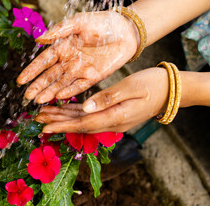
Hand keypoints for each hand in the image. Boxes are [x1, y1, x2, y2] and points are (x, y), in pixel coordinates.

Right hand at [16, 11, 138, 103]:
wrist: (126, 30)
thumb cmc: (101, 22)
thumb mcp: (79, 21)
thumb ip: (59, 30)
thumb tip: (38, 40)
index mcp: (62, 47)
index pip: (43, 61)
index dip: (31, 71)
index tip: (20, 81)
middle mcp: (68, 61)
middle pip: (50, 76)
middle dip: (38, 86)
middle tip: (27, 97)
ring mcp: (80, 70)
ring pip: (62, 84)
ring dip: (50, 92)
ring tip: (39, 101)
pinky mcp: (93, 77)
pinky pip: (79, 86)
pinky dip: (70, 91)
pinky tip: (60, 96)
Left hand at [35, 68, 168, 133]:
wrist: (172, 90)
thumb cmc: (153, 84)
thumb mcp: (132, 87)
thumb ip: (108, 98)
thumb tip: (86, 108)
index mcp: (116, 116)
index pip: (83, 124)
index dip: (62, 125)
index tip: (45, 125)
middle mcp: (113, 122)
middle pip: (80, 125)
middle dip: (58, 122)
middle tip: (37, 119)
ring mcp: (114, 119)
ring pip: (84, 121)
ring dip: (64, 118)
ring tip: (45, 114)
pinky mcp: (114, 114)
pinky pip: (91, 116)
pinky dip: (76, 113)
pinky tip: (65, 110)